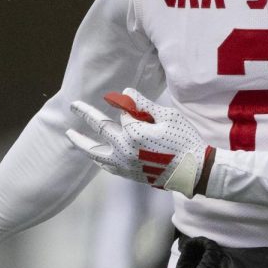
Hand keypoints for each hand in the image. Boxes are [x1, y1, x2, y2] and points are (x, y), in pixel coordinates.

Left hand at [66, 88, 214, 197]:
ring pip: (96, 153)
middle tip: (73, 105)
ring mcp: (126, 164)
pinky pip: (108, 167)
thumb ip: (144, 105)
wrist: (196, 171)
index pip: (124, 113)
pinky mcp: (130, 175)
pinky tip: (94, 157)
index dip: (129, 106)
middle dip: (86, 115)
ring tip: (71, 135)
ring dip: (82, 143)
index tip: (131, 102)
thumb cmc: (185, 140)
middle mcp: (125, 150)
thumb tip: (125, 93)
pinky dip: (99, 160)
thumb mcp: (168, 117)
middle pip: (100, 128)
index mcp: (134, 133)